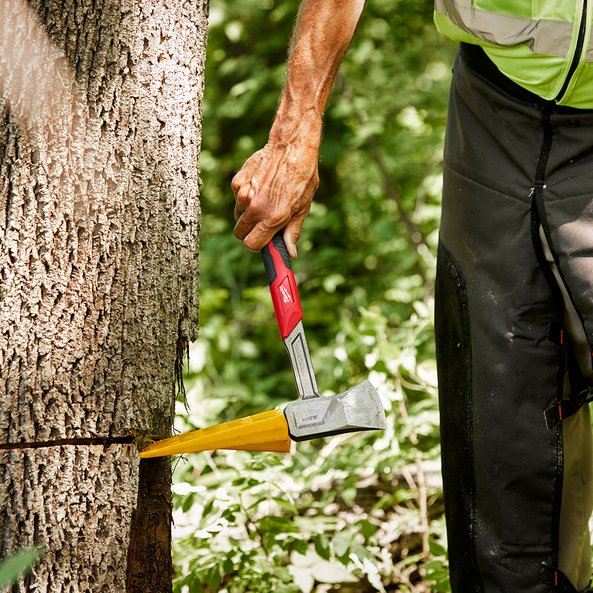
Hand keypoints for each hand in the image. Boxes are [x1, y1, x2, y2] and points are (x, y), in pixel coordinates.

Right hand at [232, 135, 319, 258]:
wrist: (291, 146)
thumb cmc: (302, 177)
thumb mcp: (303, 207)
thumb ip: (292, 231)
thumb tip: (290, 252)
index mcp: (273, 217)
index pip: (251, 244)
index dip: (257, 244)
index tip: (263, 240)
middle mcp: (255, 208)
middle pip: (239, 233)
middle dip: (250, 232)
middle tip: (263, 222)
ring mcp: (244, 194)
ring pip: (238, 216)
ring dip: (247, 213)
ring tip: (265, 199)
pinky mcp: (238, 182)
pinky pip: (237, 198)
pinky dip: (245, 197)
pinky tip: (260, 186)